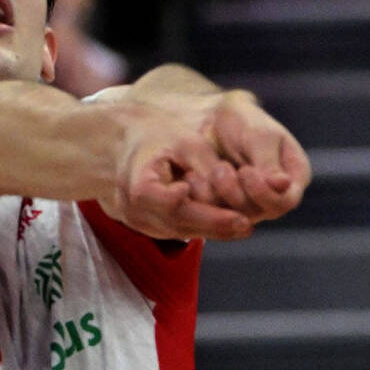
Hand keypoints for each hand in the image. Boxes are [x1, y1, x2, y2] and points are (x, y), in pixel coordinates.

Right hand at [103, 107, 255, 241]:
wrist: (123, 145)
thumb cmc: (156, 137)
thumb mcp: (184, 141)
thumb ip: (205, 167)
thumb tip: (229, 192)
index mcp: (139, 186)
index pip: (170, 204)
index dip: (196, 209)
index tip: (226, 211)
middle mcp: (136, 211)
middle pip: (179, 223)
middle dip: (215, 225)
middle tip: (247, 224)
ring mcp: (141, 223)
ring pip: (182, 231)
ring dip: (213, 231)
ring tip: (244, 226)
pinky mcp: (150, 227)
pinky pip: (179, 230)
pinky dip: (203, 228)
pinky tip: (229, 225)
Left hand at [203, 91, 310, 223]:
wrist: (216, 118)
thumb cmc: (244, 119)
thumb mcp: (258, 135)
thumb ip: (269, 161)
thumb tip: (284, 185)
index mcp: (294, 176)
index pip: (286, 200)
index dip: (264, 193)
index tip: (245, 171)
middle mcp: (277, 195)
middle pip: (262, 213)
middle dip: (238, 194)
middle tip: (220, 169)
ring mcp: (254, 203)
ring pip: (239, 216)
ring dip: (220, 196)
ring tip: (209, 170)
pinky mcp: (230, 206)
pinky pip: (218, 213)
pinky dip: (204, 198)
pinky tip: (192, 178)